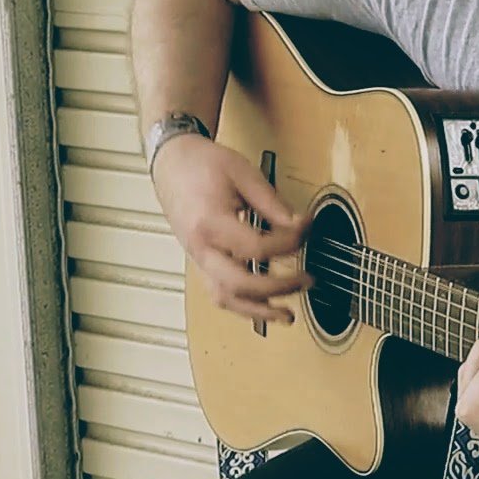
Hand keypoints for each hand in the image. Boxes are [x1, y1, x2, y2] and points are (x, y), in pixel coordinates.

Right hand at [152, 133, 309, 323]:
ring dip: (259, 311)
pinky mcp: (201, 262)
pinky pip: (220, 293)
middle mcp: (200, 247)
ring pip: (225, 299)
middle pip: (239, 284)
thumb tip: (298, 226)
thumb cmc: (202, 165)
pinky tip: (265, 306)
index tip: (306, 229)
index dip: (289, 242)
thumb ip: (272, 203)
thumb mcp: (243, 174)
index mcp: (210, 223)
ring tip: (287, 314)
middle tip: (306, 280)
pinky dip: (244, 305)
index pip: (256, 247)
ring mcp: (198, 258)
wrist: (172, 163)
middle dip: (277, 288)